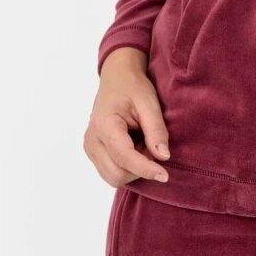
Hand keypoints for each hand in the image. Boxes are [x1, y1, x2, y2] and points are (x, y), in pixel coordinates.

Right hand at [83, 47, 170, 185]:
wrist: (117, 79)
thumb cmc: (133, 87)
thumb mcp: (149, 103)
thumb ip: (156, 131)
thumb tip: (164, 157)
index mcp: (104, 125)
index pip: (124, 158)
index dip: (145, 169)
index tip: (165, 176)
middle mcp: (91, 141)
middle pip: (117, 174)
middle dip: (141, 168)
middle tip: (153, 146)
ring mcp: (90, 148)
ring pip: (114, 177)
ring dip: (134, 169)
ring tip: (143, 144)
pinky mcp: (94, 153)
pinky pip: (112, 171)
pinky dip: (128, 166)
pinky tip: (136, 147)